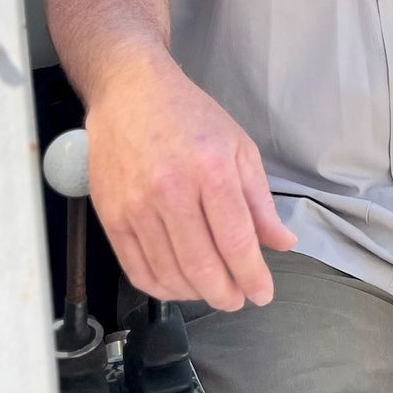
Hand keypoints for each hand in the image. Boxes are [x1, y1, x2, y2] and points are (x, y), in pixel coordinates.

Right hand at [84, 60, 296, 310]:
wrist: (129, 92)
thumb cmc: (190, 116)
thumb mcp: (239, 147)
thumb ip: (260, 201)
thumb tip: (282, 243)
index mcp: (210, 171)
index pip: (236, 241)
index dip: (252, 276)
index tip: (263, 293)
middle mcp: (170, 191)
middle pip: (202, 265)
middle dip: (226, 294)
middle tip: (239, 300)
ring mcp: (135, 206)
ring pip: (169, 273)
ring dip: (196, 294)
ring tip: (213, 292)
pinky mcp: (111, 216)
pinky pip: (136, 269)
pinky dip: (161, 287)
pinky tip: (179, 285)